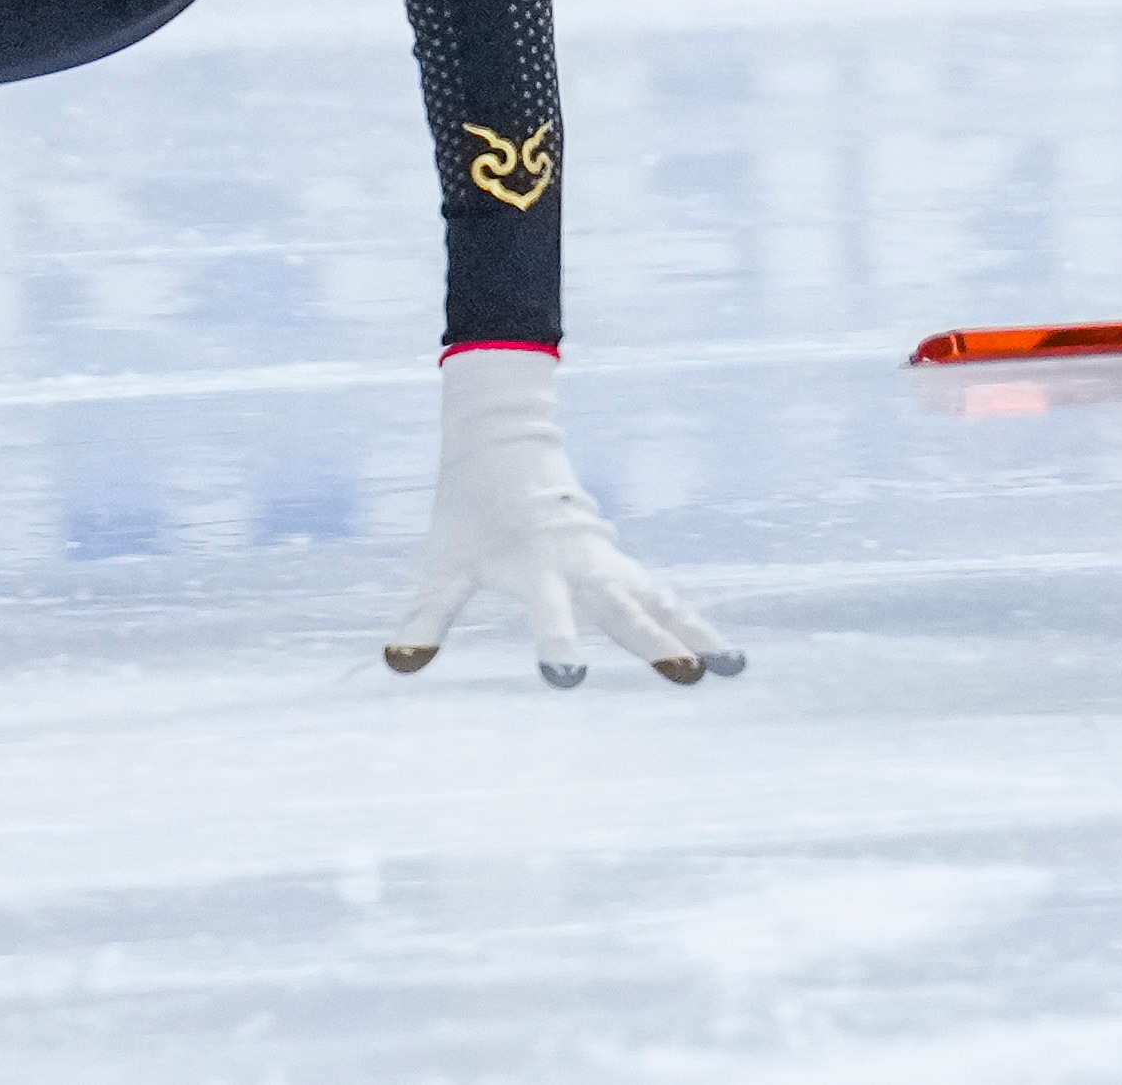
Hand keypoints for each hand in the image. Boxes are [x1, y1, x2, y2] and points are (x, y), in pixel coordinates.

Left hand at [382, 347, 737, 688]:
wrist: (504, 444)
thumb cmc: (468, 512)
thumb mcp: (445, 564)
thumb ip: (427, 614)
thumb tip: (396, 661)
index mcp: (536, 567)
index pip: (548, 613)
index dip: (557, 641)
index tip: (567, 677)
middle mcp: (580, 565)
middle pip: (622, 609)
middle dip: (653, 643)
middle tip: (685, 675)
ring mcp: (605, 560)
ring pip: (656, 600)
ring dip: (690, 632)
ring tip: (725, 667)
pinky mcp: (617, 559)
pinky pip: (660, 594)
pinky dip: (687, 618)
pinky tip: (717, 649)